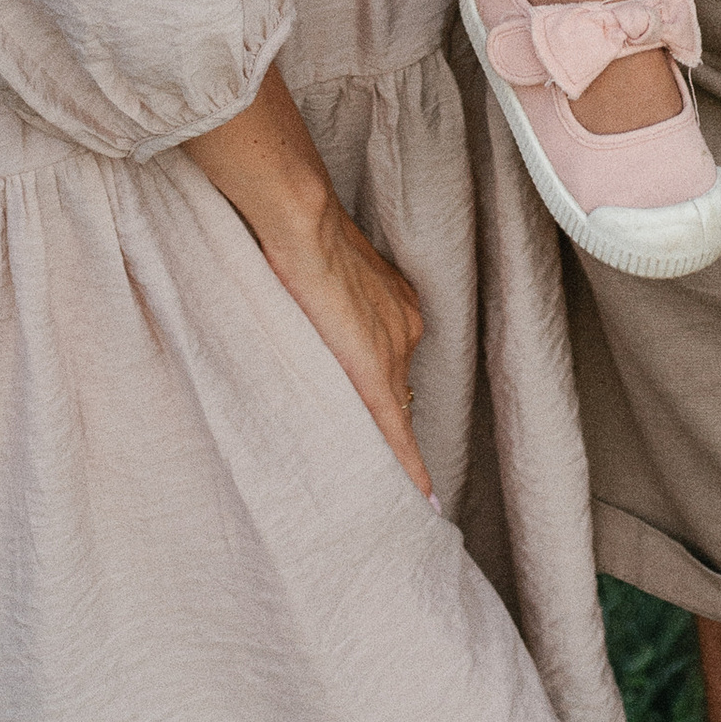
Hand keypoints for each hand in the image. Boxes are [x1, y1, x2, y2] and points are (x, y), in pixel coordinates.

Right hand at [183, 68, 432, 493]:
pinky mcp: (373, 374)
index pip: (392, 359)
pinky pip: (396, 431)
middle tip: (377, 459)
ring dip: (388, 444)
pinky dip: (409, 466)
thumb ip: (326, 298)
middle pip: (397, 387)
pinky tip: (422, 500)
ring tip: (392, 487)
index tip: (384, 409)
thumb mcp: (321, 271)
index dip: (386, 388)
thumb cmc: (297, 233)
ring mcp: (394, 349)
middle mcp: (405, 326)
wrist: (302, 221)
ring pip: (394, 412)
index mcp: (394, 303)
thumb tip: (310, 311)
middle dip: (387, 419)